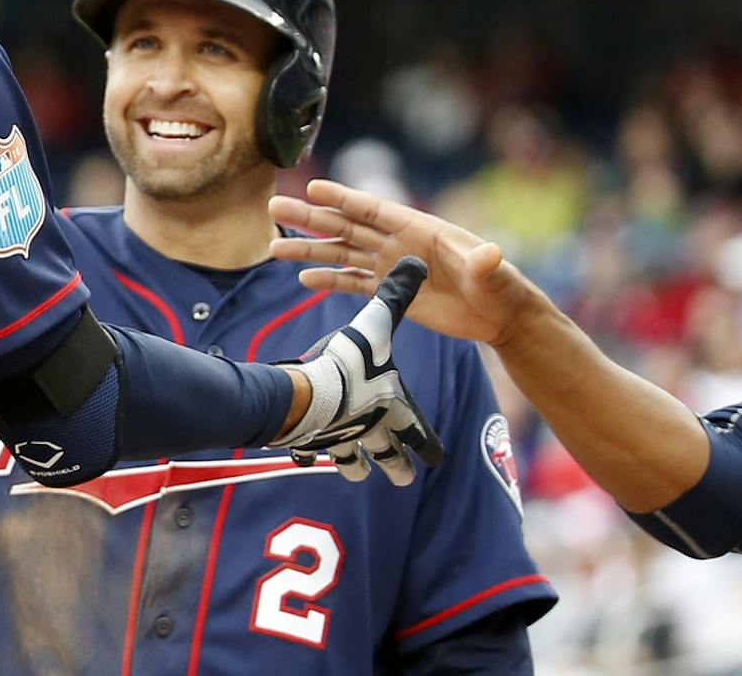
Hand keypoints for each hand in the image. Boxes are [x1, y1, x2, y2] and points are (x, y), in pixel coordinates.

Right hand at [269, 179, 548, 347]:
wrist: (500, 316)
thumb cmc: (501, 287)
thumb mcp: (494, 274)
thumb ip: (486, 264)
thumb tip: (490, 254)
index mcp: (419, 229)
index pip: (374, 210)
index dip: (343, 198)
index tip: (313, 186)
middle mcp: (399, 243)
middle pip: (347, 227)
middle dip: (311, 217)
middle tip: (275, 206)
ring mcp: (392, 267)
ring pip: (343, 254)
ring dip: (310, 250)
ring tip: (274, 247)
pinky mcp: (392, 294)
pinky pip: (354, 284)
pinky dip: (330, 281)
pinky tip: (304, 279)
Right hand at [269, 257, 445, 485]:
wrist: (306, 392)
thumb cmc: (346, 360)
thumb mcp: (376, 322)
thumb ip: (395, 296)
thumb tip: (416, 263)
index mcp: (391, 404)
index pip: (417, 431)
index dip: (428, 446)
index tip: (436, 460)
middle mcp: (371, 427)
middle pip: (389, 453)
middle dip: (396, 465)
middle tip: (403, 479)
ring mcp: (341, 437)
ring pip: (353, 459)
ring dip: (356, 466)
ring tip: (358, 475)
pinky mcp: (312, 440)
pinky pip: (312, 450)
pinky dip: (310, 453)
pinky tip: (306, 456)